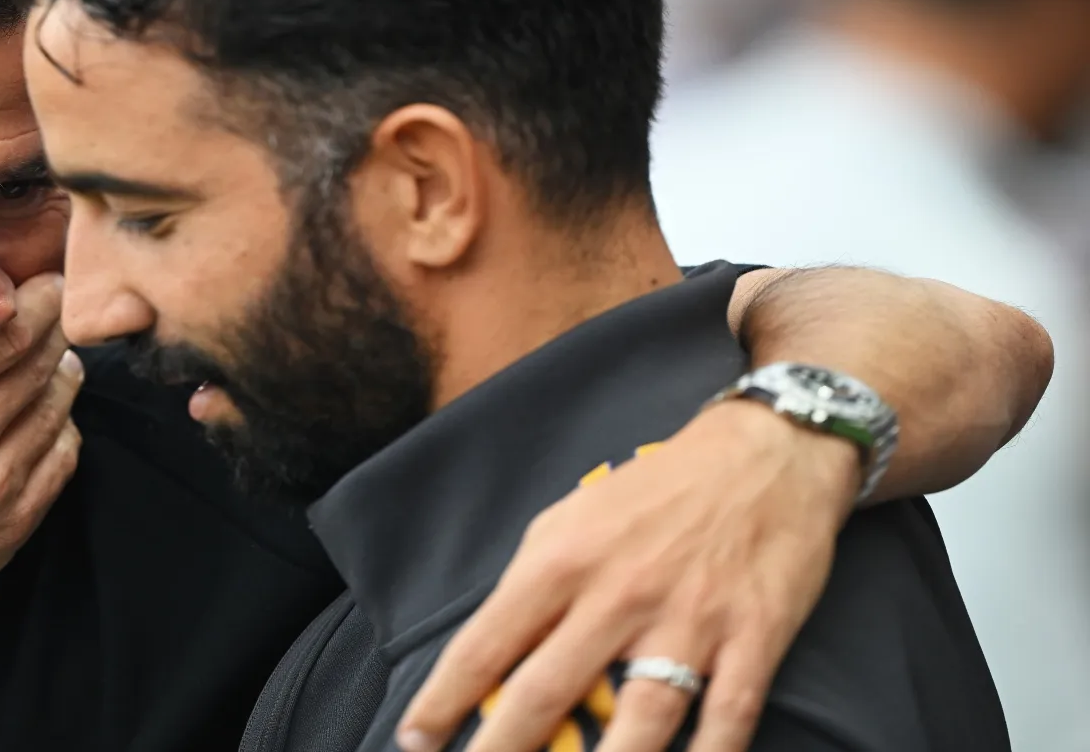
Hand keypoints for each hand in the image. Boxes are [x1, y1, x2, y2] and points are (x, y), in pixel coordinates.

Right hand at [0, 272, 83, 692]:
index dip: (31, 302)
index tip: (41, 283)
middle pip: (36, 366)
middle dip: (52, 329)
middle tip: (56, 309)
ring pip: (55, 411)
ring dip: (62, 375)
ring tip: (57, 358)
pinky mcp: (6, 531)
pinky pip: (59, 465)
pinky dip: (64, 431)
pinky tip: (50, 419)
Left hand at [395, 400, 860, 751]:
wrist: (764, 455)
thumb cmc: (656, 492)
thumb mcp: (573, 517)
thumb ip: (533, 580)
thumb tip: (493, 647)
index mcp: (561, 561)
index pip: (485, 645)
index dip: (443, 701)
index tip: (413, 740)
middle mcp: (617, 595)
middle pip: (546, 692)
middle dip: (502, 749)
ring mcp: (687, 620)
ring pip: (640, 721)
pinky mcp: (754, 637)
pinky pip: (727, 716)